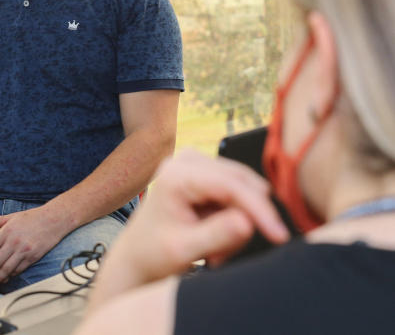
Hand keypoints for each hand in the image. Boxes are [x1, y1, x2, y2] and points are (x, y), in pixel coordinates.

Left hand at [0, 207, 69, 286]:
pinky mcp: (32, 257)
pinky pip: (19, 269)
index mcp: (6, 231)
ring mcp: (24, 251)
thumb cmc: (31, 218)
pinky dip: (11, 275)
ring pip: (7, 268)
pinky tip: (6, 278)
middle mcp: (14, 242)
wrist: (53, 220)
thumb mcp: (10, 217)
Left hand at [96, 150, 289, 297]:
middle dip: (245, 221)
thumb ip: (216, 236)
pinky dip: (234, 222)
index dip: (259, 209)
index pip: (231, 184)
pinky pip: (239, 196)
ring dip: (238, 225)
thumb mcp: (183, 250)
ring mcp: (197, 164)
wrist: (137, 256)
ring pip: (245, 191)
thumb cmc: (152, 253)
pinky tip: (214, 241)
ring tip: (213, 250)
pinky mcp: (206, 174)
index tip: (279, 235)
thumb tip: (248, 222)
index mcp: (176, 175)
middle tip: (222, 254)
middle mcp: (187, 160)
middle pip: (243, 183)